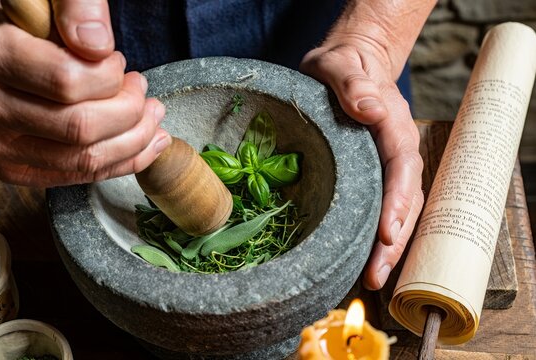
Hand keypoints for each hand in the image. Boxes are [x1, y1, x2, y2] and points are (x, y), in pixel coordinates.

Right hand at [0, 0, 169, 186]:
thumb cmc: (10, 34)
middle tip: (141, 91)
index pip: (67, 80)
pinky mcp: (13, 172)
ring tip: (151, 117)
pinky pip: (81, 177)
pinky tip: (145, 144)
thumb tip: (99, 45)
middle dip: (129, 110)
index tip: (117, 62)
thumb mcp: (38, 4)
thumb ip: (73, 10)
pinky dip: (123, 162)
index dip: (109, 75)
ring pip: (86, 158)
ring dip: (134, 140)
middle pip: (81, 126)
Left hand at [300, 38, 424, 289]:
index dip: (396, 201)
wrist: (351, 62)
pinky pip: (387, 208)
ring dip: (390, 247)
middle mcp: (398, 148)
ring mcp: (391, 163)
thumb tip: (368, 109)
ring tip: (374, 278)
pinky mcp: (378, 174)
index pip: (401, 166)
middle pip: (406, 199)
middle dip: (394, 240)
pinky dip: (381, 235)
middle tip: (376, 275)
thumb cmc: (341, 65)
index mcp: (392, 124)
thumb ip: (352, 84)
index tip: (387, 232)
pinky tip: (368, 259)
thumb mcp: (338, 66)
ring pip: (401, 210)